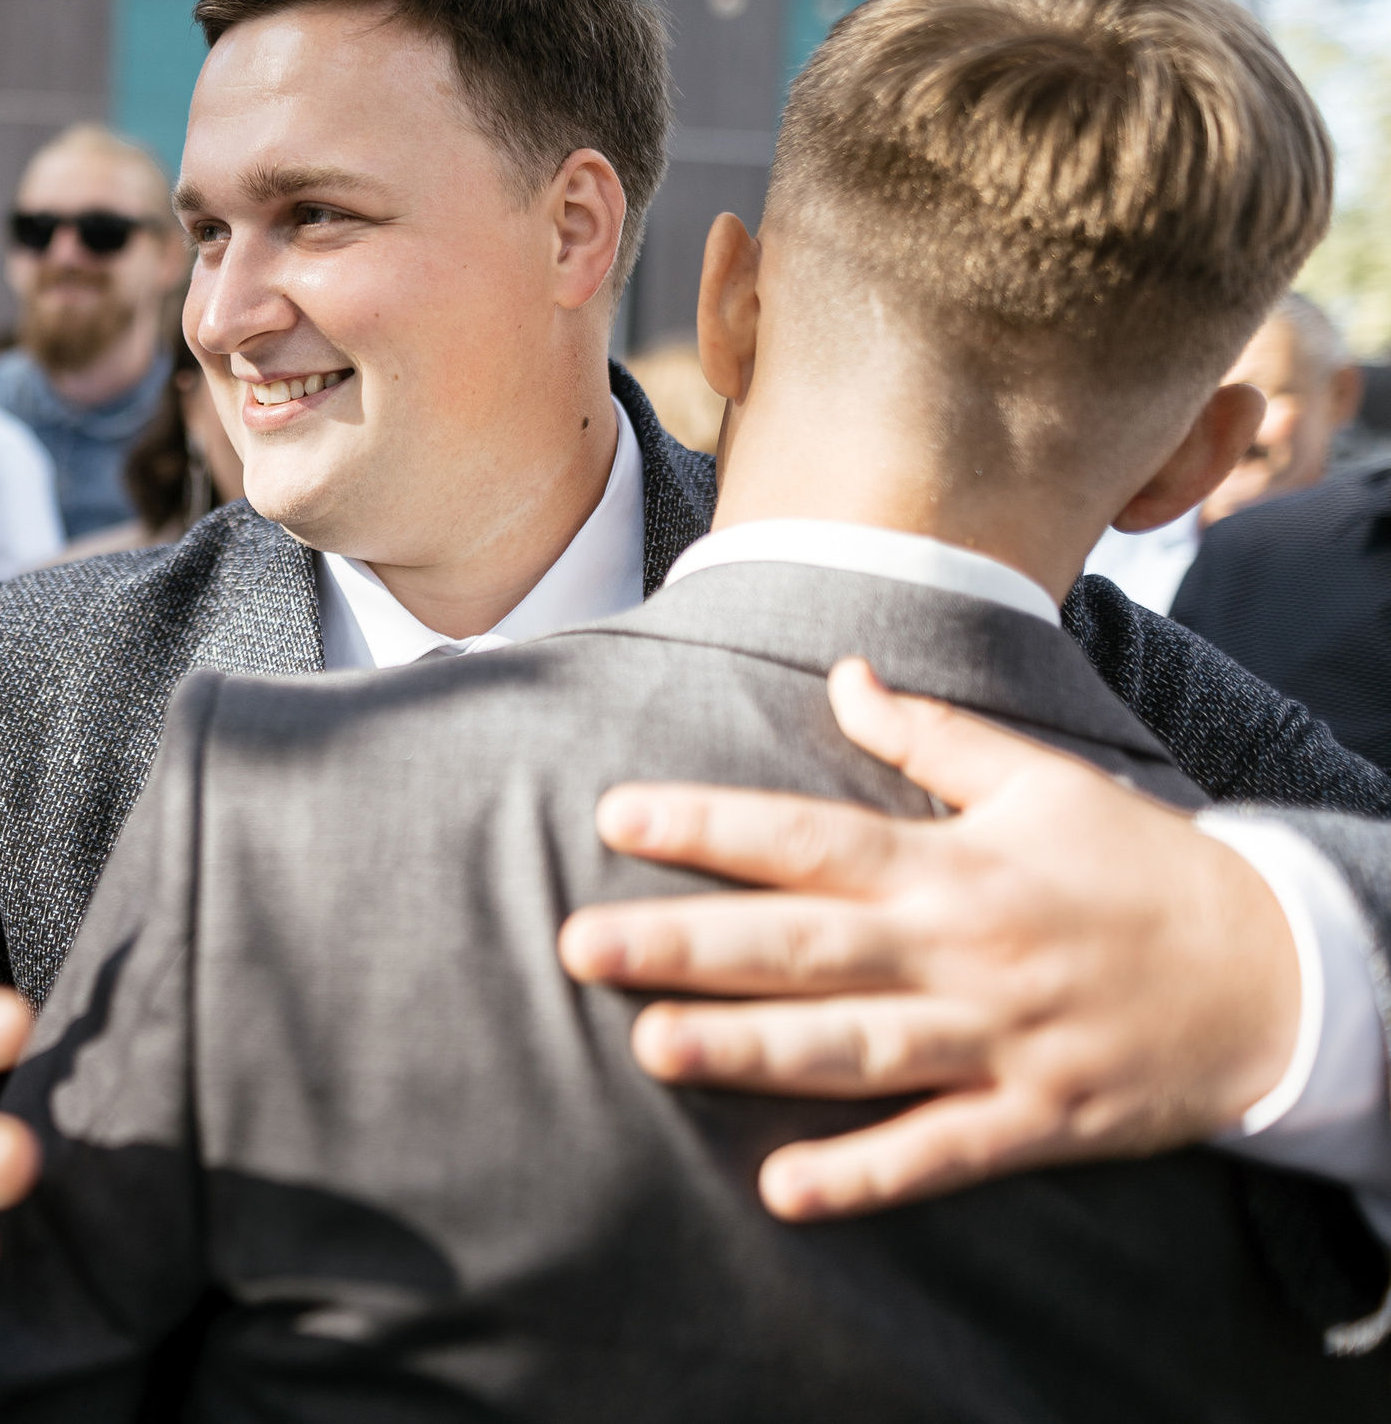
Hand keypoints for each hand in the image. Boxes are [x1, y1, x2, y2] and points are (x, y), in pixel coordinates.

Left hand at [557, 657, 1299, 1221]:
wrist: (1281, 974)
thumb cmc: (1142, 867)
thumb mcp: (1043, 780)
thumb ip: (930, 736)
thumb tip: (841, 672)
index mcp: (951, 865)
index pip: (808, 838)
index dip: (709, 827)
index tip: (615, 816)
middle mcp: (961, 951)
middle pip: (804, 946)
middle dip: (688, 946)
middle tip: (580, 946)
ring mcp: (996, 1041)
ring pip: (855, 1048)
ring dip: (751, 1052)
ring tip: (653, 1050)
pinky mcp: (1035, 1119)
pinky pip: (939, 1152)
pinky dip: (865, 1175)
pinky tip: (784, 1190)